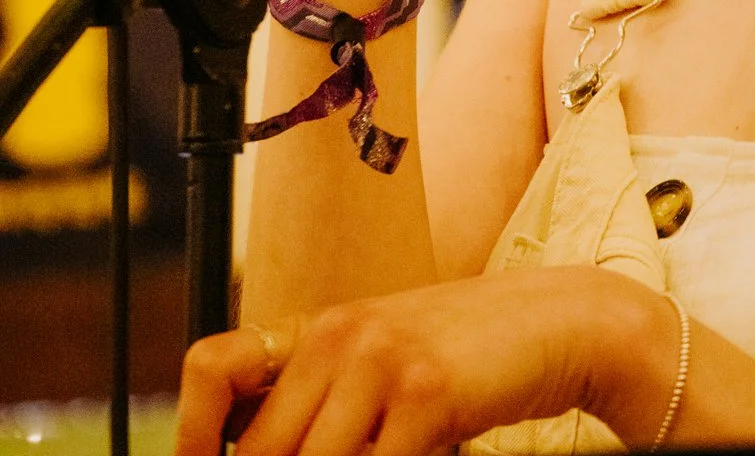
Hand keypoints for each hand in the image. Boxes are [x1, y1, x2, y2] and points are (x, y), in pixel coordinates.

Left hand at [175, 271, 638, 455]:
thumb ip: (325, 405)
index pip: (210, 369)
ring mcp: (379, 361)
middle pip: (258, 452)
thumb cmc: (466, 354)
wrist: (557, 320)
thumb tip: (259, 453)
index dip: (189, 436)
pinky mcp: (426, 393)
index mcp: (318, 328)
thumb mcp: (381, 364)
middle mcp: (337, 335)